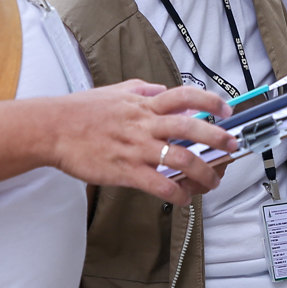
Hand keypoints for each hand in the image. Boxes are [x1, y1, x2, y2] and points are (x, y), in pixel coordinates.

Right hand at [50, 81, 236, 205]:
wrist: (53, 129)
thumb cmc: (80, 111)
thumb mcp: (114, 91)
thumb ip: (141, 90)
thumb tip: (161, 89)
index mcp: (143, 104)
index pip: (185, 96)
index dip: (210, 101)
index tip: (226, 109)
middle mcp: (145, 124)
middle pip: (192, 128)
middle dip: (218, 137)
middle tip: (233, 145)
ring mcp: (137, 148)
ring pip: (182, 159)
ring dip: (204, 172)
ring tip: (214, 180)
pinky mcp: (126, 170)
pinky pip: (160, 184)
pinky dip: (177, 193)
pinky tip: (184, 198)